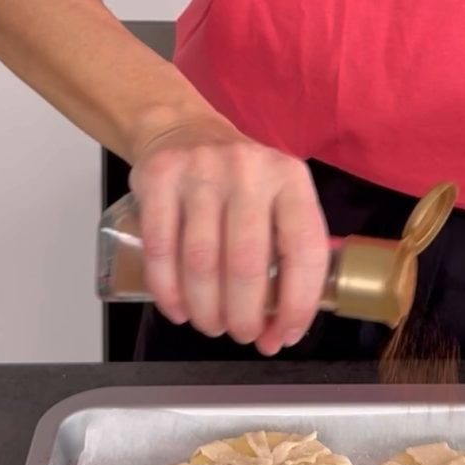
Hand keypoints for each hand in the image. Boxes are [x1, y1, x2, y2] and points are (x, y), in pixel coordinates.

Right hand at [129, 119, 328, 354]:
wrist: (183, 129)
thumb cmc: (240, 183)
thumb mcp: (279, 200)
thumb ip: (287, 255)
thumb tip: (281, 331)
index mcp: (291, 180)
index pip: (305, 251)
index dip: (298, 303)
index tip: (285, 335)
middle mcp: (249, 171)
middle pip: (248, 263)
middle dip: (245, 315)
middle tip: (241, 335)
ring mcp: (201, 171)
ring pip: (202, 261)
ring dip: (206, 309)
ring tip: (210, 325)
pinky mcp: (159, 177)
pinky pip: (160, 248)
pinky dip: (168, 289)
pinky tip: (177, 309)